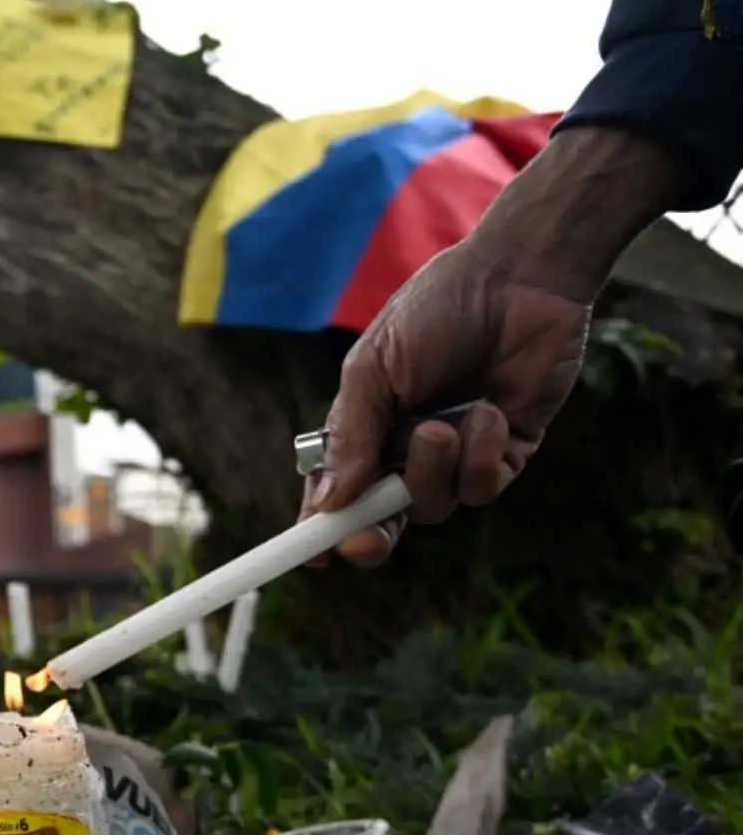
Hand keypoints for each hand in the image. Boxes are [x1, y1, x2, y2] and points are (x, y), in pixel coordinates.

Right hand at [299, 240, 589, 566]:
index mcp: (366, 427)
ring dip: (432, 471)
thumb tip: (329, 501)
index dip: (323, 527)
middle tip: (366, 540)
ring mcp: (457, 455)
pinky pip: (483, 488)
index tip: (315, 555)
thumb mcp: (373, 368)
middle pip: (383, 519)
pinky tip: (487, 411)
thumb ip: (352, 436)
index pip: (337, 491)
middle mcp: (408, 448)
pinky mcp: (505, 453)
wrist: (518, 279)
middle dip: (372, 535)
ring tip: (442, 424)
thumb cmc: (436, 311)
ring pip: (433, 506)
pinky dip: (480, 457)